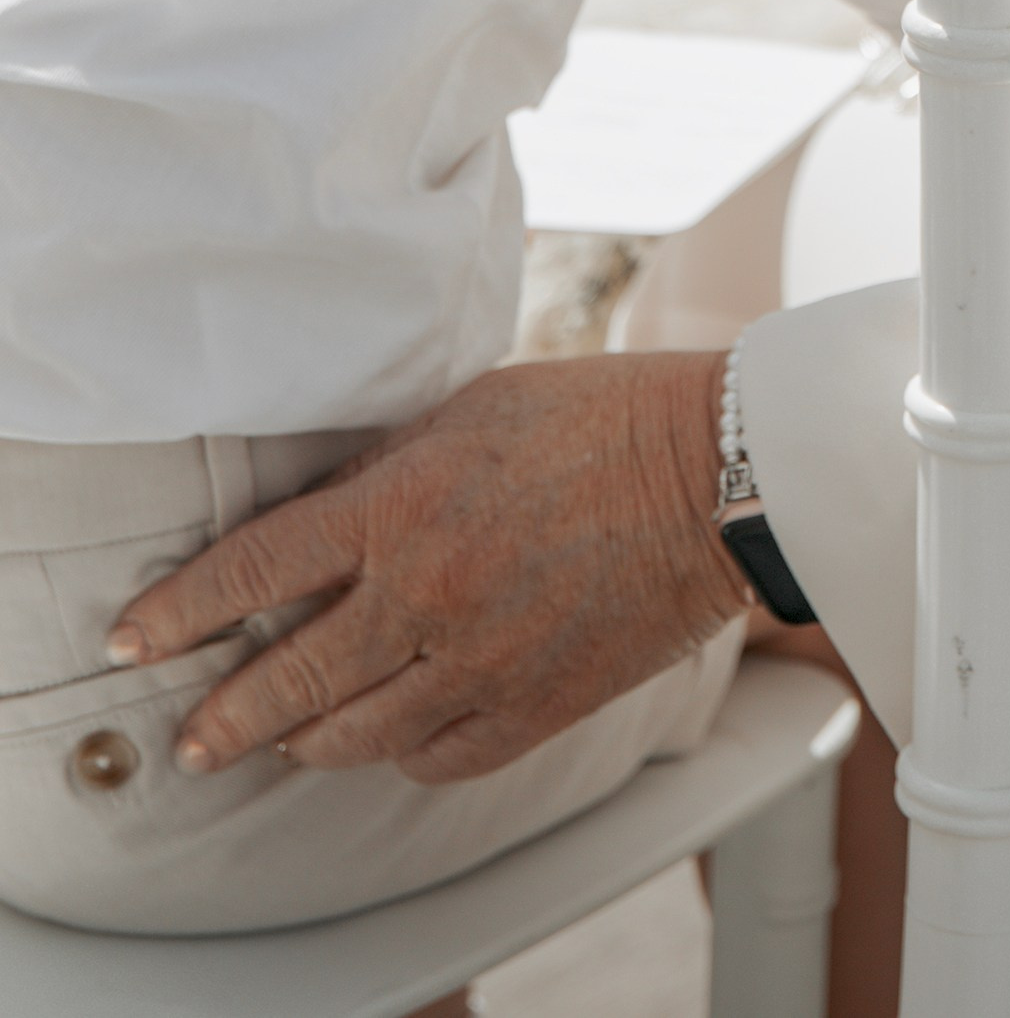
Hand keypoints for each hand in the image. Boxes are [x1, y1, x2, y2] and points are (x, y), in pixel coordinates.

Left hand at [106, 354, 745, 784]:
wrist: (714, 476)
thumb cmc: (600, 417)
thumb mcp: (471, 409)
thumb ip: (385, 468)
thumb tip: (318, 514)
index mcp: (404, 506)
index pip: (256, 571)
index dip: (182, 610)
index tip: (137, 637)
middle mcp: (426, 594)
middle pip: (287, 680)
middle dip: (223, 715)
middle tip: (192, 735)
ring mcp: (479, 663)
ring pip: (353, 736)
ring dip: (305, 741)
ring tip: (284, 739)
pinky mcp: (532, 710)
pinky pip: (434, 757)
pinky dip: (401, 751)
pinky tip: (393, 735)